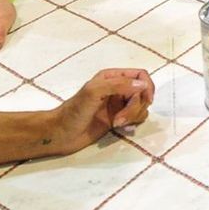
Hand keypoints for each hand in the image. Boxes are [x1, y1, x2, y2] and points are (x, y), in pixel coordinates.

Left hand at [41, 68, 155, 154]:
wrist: (61, 133)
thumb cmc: (73, 111)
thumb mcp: (94, 92)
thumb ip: (118, 85)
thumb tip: (142, 85)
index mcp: (112, 77)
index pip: (140, 75)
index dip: (147, 86)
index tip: (146, 99)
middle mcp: (118, 89)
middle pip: (142, 93)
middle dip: (135, 107)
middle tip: (120, 119)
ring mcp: (118, 105)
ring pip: (141, 106)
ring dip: (133, 116)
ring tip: (117, 124)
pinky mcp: (118, 119)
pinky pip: (136, 118)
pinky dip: (133, 123)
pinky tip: (120, 127)